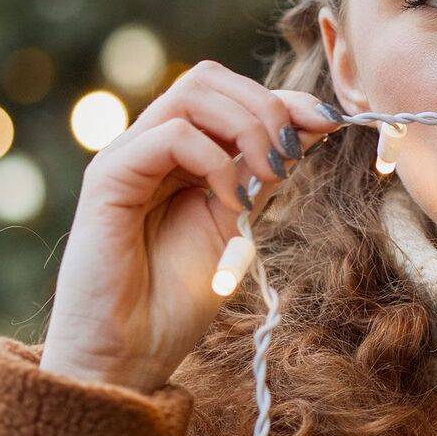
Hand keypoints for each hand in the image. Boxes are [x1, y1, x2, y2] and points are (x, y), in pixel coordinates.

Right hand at [38, 61, 341, 392]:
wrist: (125, 357)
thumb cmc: (173, 303)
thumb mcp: (236, 227)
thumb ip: (263, 179)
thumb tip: (311, 128)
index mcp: (177, 156)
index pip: (228, 95)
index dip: (282, 100)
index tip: (329, 122)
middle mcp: (148, 146)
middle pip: (209, 78)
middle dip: (267, 107)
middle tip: (292, 157)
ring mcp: (126, 157)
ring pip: (192, 92)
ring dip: (248, 127)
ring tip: (268, 177)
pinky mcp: (107, 177)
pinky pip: (172, 135)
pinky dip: (216, 161)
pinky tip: (231, 203)